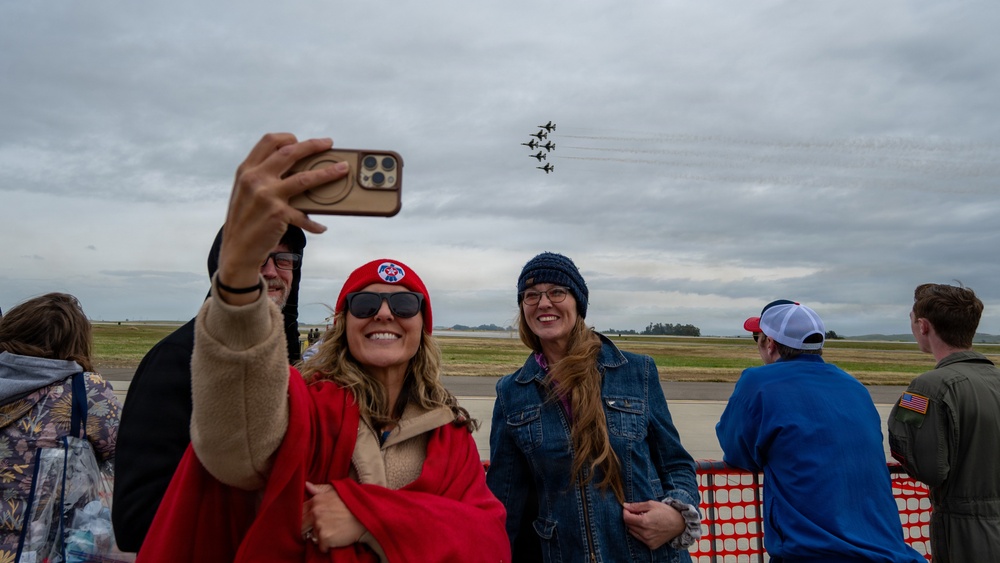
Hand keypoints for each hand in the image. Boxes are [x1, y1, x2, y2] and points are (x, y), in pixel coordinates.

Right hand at [217, 133, 347, 303]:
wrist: (236, 249)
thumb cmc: (244, 220)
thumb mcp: (245, 191)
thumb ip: (261, 176)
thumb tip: (292, 167)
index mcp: (246, 170)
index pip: (269, 141)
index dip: (288, 137)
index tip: (301, 140)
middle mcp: (255, 178)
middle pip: (290, 152)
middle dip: (313, 145)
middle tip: (329, 144)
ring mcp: (267, 195)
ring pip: (305, 178)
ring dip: (327, 173)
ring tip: (342, 170)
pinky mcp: (278, 214)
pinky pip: (304, 215)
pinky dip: (314, 222)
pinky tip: (321, 227)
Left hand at [301, 481, 366, 552]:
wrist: (368, 515)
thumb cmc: (353, 503)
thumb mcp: (337, 491)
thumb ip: (320, 489)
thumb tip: (306, 485)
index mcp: (316, 500)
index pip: (300, 512)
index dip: (304, 518)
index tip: (310, 521)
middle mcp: (315, 512)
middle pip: (301, 526)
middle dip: (307, 529)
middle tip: (321, 529)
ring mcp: (319, 525)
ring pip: (312, 537)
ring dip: (320, 537)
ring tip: (333, 531)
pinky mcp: (325, 538)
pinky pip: (321, 546)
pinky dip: (327, 546)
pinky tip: (337, 538)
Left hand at [621, 500, 684, 549]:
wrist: (680, 524)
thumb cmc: (667, 512)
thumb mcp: (651, 504)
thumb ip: (636, 506)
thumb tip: (625, 505)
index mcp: (644, 522)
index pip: (626, 518)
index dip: (625, 512)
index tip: (629, 508)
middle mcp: (645, 533)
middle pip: (628, 525)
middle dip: (630, 518)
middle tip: (638, 513)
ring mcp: (648, 541)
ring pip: (632, 532)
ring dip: (635, 526)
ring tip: (644, 520)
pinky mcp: (651, 545)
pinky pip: (639, 538)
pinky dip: (640, 533)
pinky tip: (648, 528)